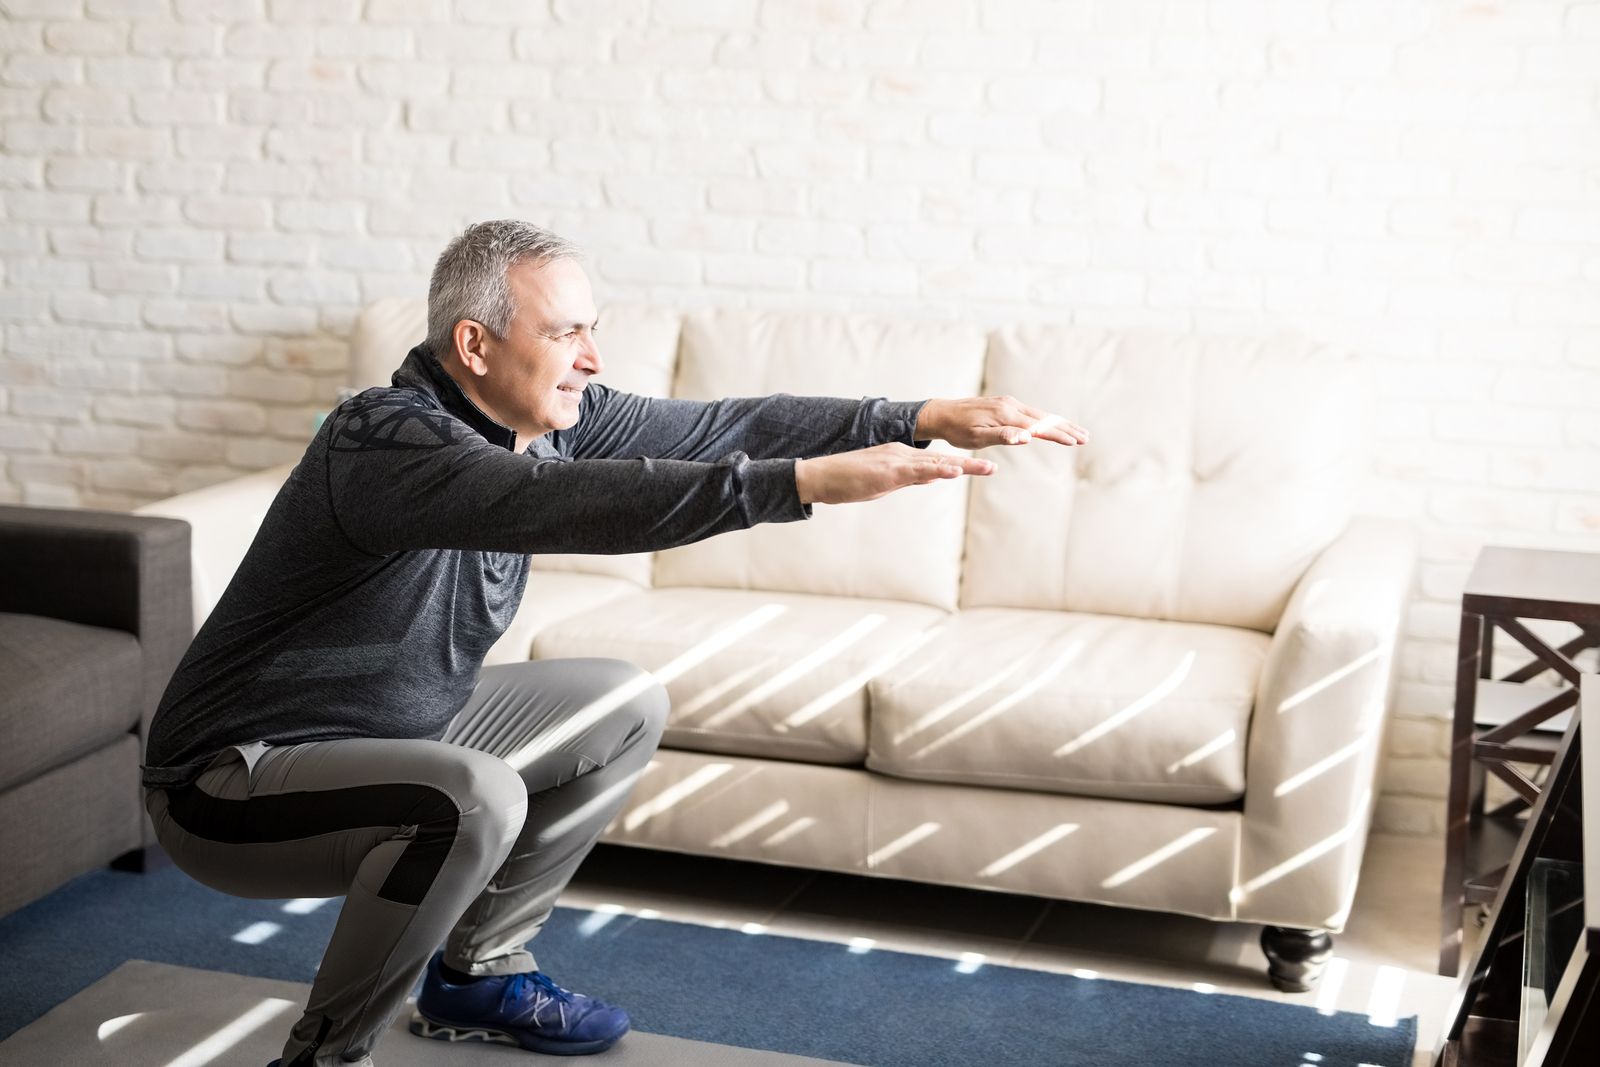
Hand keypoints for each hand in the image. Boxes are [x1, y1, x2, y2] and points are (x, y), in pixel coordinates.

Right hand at [794, 443, 993, 504]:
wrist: (820, 475)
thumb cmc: (847, 481)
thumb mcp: (883, 482)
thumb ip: (907, 479)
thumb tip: (930, 479)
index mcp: (901, 457)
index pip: (936, 462)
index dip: (960, 465)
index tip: (980, 467)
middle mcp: (903, 454)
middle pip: (943, 460)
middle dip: (969, 465)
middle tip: (993, 467)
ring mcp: (897, 461)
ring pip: (936, 464)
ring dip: (963, 467)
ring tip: (987, 468)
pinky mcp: (889, 470)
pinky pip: (918, 471)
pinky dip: (938, 471)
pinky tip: (954, 472)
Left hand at [916, 396, 1089, 449]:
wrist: (942, 414)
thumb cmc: (957, 430)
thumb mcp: (976, 438)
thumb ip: (1002, 436)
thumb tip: (1026, 437)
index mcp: (1007, 415)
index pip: (1039, 426)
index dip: (1058, 434)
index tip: (1076, 442)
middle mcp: (1011, 405)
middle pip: (1045, 418)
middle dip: (1066, 428)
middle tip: (1086, 437)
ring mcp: (1009, 403)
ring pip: (1040, 414)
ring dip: (1059, 423)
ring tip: (1075, 431)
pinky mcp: (1005, 405)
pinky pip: (1031, 413)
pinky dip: (1046, 419)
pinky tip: (1051, 424)